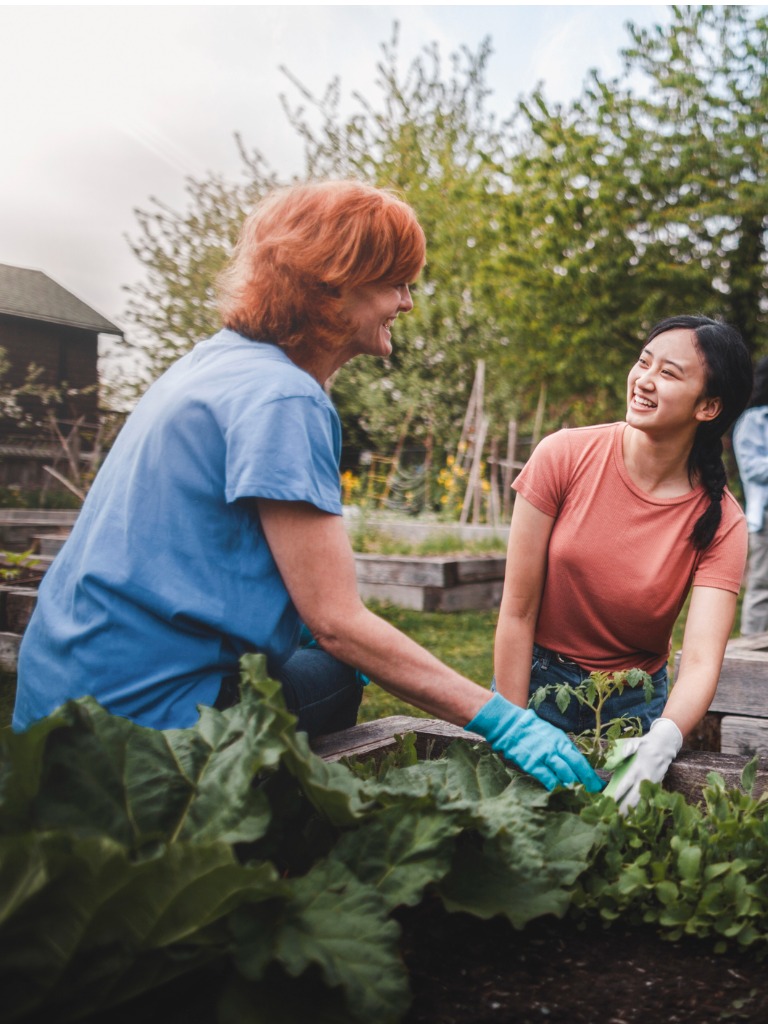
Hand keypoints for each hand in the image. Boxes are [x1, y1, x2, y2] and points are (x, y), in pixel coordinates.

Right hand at [465, 693, 603, 792]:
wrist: (509, 725)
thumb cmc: (529, 729)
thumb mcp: (550, 733)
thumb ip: (561, 747)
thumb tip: (573, 761)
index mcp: (561, 740)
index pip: (580, 760)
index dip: (590, 774)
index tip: (597, 784)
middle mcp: (555, 747)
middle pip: (576, 768)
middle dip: (586, 783)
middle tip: (592, 793)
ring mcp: (544, 755)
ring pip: (564, 774)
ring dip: (572, 785)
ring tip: (577, 794)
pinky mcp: (532, 763)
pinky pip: (547, 778)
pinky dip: (553, 786)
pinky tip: (556, 790)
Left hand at [606, 718, 682, 810]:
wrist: (664, 746)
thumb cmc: (644, 745)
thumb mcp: (634, 743)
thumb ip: (626, 750)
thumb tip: (617, 758)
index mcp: (638, 767)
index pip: (627, 783)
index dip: (619, 793)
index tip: (610, 802)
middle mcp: (646, 778)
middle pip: (634, 796)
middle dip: (624, 808)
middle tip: (613, 818)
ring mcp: (652, 784)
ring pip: (642, 801)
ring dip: (633, 811)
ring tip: (622, 822)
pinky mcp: (657, 787)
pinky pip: (649, 800)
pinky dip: (642, 809)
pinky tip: (634, 817)